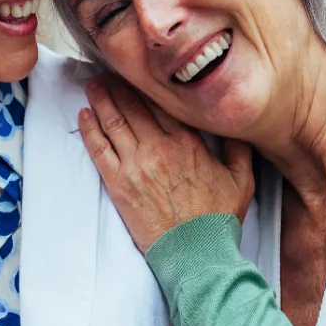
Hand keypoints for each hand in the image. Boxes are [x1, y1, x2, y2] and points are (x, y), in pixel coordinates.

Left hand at [78, 77, 254, 253]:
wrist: (197, 254)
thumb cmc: (219, 220)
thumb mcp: (242, 179)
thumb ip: (238, 147)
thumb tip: (232, 124)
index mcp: (188, 141)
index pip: (162, 102)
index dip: (147, 84)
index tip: (138, 72)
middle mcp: (160, 147)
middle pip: (133, 106)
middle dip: (119, 85)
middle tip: (107, 71)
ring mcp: (136, 165)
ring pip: (114, 122)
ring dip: (101, 99)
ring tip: (92, 84)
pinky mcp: (119, 184)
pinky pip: (99, 149)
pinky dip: (89, 129)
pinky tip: (83, 115)